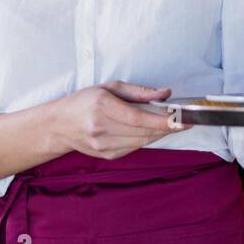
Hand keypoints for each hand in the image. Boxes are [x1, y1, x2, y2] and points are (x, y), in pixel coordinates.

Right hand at [50, 81, 188, 159]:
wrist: (59, 125)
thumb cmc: (85, 101)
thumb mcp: (110, 87)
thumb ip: (139, 91)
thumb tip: (165, 93)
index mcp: (102, 107)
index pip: (139, 118)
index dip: (163, 120)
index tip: (182, 119)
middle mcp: (101, 128)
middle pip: (144, 132)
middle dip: (167, 127)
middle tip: (184, 119)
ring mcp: (103, 145)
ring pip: (142, 141)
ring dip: (159, 133)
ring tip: (170, 123)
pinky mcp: (106, 155)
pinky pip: (135, 147)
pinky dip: (146, 139)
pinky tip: (149, 130)